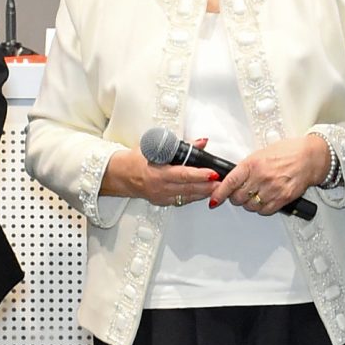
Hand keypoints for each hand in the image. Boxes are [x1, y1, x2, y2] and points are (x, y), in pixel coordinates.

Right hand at [99, 145, 218, 208]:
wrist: (121, 175)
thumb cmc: (137, 160)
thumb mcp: (156, 148)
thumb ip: (181, 146)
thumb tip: (201, 142)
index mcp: (158, 173)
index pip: (183, 175)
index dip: (200, 175)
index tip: (213, 173)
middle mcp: (160, 188)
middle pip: (189, 189)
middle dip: (208, 186)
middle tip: (223, 182)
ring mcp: (162, 197)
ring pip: (188, 197)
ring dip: (204, 193)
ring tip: (218, 187)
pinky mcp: (163, 202)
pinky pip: (182, 201)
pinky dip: (194, 196)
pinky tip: (204, 192)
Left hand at [213, 133, 329, 214]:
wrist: (310, 157)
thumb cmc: (289, 152)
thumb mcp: (262, 153)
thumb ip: (247, 167)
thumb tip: (234, 178)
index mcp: (253, 163)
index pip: (230, 182)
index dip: (219, 192)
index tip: (214, 198)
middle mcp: (261, 177)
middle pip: (238, 197)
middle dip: (236, 197)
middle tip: (239, 194)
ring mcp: (272, 189)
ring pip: (250, 206)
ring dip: (249, 204)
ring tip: (255, 195)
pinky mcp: (283, 198)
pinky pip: (265, 211)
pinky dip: (261, 208)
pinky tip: (264, 200)